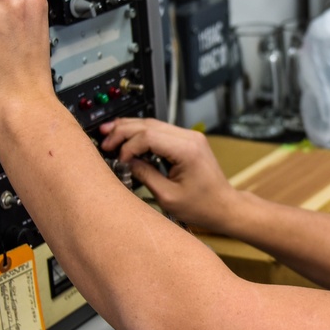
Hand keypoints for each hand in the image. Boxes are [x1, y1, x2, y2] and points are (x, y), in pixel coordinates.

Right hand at [99, 118, 237, 230]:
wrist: (224, 206)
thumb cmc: (203, 205)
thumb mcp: (168, 196)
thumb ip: (145, 175)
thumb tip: (126, 162)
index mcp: (187, 150)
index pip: (148, 136)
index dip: (128, 146)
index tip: (119, 159)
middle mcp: (190, 138)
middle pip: (149, 124)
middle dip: (123, 130)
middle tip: (105, 140)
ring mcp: (190, 137)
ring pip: (153, 124)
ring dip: (130, 128)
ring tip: (109, 133)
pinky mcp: (188, 141)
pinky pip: (161, 131)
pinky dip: (142, 134)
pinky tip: (128, 137)